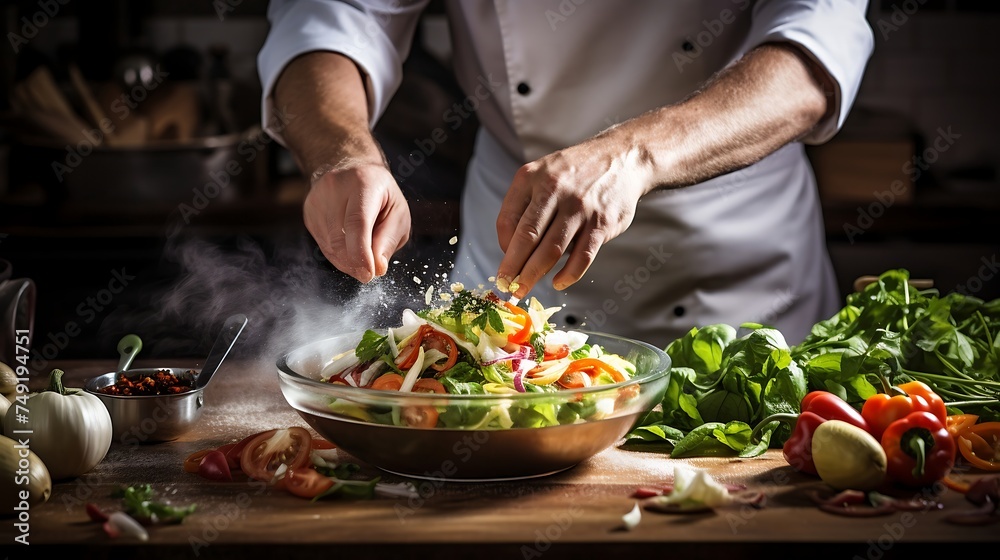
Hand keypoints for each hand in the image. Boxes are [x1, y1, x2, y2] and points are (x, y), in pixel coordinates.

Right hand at [304, 163, 410, 282]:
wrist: (350, 168)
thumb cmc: (380, 193)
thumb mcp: (398, 212)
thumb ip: (389, 239)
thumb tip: (377, 268)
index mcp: (363, 183)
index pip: (357, 222)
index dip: (361, 252)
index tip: (368, 274)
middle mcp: (334, 188)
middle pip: (339, 237)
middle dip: (355, 263)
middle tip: (368, 273)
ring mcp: (317, 200)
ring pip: (329, 245)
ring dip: (347, 261)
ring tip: (362, 258)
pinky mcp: (309, 212)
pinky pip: (322, 244)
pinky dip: (338, 255)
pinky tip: (349, 247)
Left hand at [495, 131, 652, 297]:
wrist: (621, 158)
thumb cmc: (574, 174)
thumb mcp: (542, 174)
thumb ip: (525, 205)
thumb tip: (511, 249)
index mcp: (531, 177)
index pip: (507, 220)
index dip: (503, 248)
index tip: (505, 264)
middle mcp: (554, 189)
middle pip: (527, 238)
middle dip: (514, 268)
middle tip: (507, 287)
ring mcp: (579, 206)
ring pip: (552, 250)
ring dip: (534, 275)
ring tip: (524, 289)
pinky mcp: (602, 222)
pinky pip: (582, 256)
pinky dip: (568, 274)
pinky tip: (559, 282)